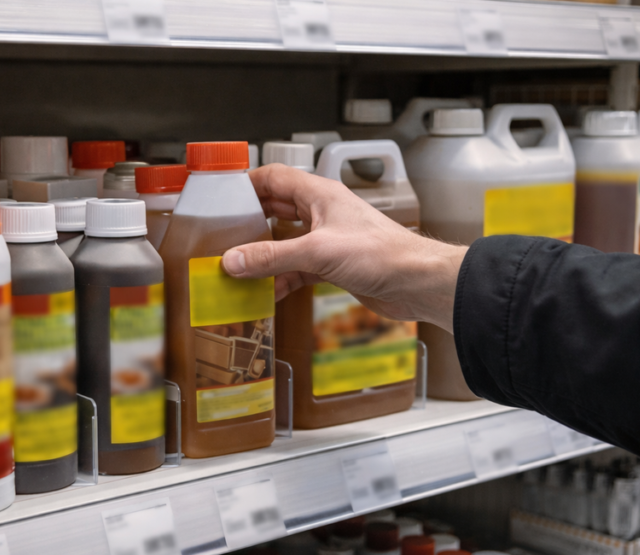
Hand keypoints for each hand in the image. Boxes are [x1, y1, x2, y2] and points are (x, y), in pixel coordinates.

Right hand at [221, 164, 466, 332]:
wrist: (417, 283)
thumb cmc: (383, 253)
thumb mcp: (318, 252)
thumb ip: (272, 257)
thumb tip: (233, 260)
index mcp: (320, 195)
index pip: (275, 177)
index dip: (247, 183)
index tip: (222, 196)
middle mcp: (323, 213)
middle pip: (277, 208)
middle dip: (250, 220)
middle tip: (223, 233)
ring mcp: (328, 239)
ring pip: (286, 241)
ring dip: (264, 253)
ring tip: (238, 265)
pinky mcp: (334, 265)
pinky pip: (298, 268)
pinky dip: (281, 278)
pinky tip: (266, 292)